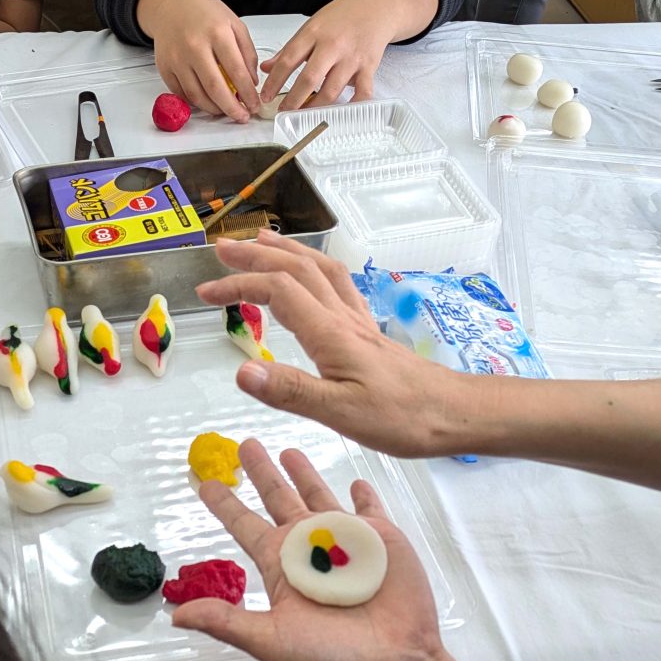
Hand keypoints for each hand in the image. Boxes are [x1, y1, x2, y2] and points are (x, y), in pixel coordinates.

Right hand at [136, 0, 260, 122]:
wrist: (170, 3)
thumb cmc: (203, 12)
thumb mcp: (234, 23)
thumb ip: (247, 52)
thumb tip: (251, 82)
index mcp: (217, 33)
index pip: (237, 72)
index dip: (248, 94)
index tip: (254, 105)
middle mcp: (195, 46)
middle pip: (215, 88)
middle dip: (232, 109)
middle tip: (241, 116)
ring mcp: (177, 58)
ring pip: (197, 96)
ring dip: (214, 109)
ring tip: (225, 110)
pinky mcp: (165, 67)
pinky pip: (182, 93)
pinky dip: (196, 102)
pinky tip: (207, 101)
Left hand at [173, 440, 453, 660]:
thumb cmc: (331, 656)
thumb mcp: (271, 639)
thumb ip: (227, 621)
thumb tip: (176, 616)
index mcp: (281, 565)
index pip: (244, 525)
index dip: (226, 504)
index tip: (206, 483)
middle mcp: (309, 546)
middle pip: (278, 498)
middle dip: (262, 472)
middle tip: (245, 444)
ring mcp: (345, 539)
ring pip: (318, 494)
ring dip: (304, 473)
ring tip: (288, 450)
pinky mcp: (380, 537)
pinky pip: (369, 508)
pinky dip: (363, 493)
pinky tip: (356, 481)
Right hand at [195, 231, 474, 457]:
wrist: (454, 413)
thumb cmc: (402, 418)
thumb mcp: (340, 413)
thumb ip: (290, 390)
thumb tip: (241, 370)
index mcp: (330, 334)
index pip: (278, 291)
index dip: (239, 285)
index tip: (206, 294)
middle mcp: (343, 318)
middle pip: (297, 269)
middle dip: (256, 255)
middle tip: (222, 250)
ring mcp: (358, 322)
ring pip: (320, 270)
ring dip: (287, 252)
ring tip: (261, 242)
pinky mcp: (369, 332)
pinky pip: (337, 285)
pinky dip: (314, 269)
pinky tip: (311, 276)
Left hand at [260, 0, 393, 110]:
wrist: (377, 6)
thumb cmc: (343, 16)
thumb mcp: (312, 25)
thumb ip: (289, 49)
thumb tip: (266, 68)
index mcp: (314, 33)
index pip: (288, 59)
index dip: (274, 81)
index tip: (266, 96)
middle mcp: (332, 45)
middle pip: (309, 79)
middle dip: (293, 100)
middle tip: (284, 111)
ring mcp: (351, 57)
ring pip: (332, 90)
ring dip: (316, 107)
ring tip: (305, 114)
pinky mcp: (368, 67)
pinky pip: (361, 93)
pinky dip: (352, 106)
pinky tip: (341, 112)